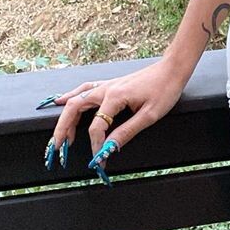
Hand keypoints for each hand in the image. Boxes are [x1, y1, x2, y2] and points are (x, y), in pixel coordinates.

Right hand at [35, 58, 188, 184]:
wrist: (172, 69)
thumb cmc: (164, 90)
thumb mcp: (149, 115)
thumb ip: (127, 132)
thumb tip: (108, 149)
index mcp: (115, 97)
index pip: (96, 127)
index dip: (96, 146)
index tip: (100, 161)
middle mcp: (106, 89)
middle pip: (74, 109)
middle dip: (62, 130)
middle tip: (57, 149)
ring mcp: (107, 85)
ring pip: (76, 99)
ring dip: (65, 117)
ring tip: (61, 136)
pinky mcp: (111, 84)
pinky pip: (84, 90)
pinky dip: (71, 98)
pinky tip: (62, 101)